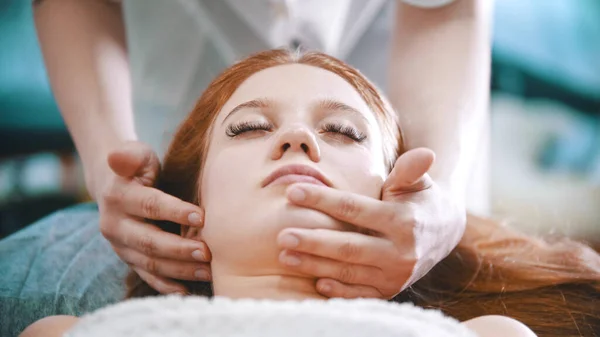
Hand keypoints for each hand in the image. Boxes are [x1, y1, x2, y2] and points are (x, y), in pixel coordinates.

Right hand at [98, 141, 211, 293]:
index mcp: (118, 196)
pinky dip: (166, 286)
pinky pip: (147, 276)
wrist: (113, 186)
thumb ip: (130, 155)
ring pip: (150, 263)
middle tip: (207, 252)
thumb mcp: (135, 155)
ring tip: (207, 271)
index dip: (175, 211)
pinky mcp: (128, 259)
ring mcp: (120, 246)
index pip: (150, 205)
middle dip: (179, 249)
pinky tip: (187, 291)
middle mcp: (115, 225)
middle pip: (149, 241)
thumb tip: (116, 156)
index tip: (203, 217)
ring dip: (180, 270)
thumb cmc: (136, 168)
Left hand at [276, 148, 465, 298]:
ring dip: (315, 265)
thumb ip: (411, 170)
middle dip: (313, 241)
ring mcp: (396, 276)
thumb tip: (425, 153)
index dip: (323, 200)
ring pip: (350, 272)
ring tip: (285, 256)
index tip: (292, 192)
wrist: (443, 233)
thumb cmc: (419, 201)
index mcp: (404, 222)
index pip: (355, 209)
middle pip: (349, 247)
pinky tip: (315, 282)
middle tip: (282, 235)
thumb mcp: (417, 183)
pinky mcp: (390, 292)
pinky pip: (360, 294)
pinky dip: (338, 290)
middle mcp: (402, 252)